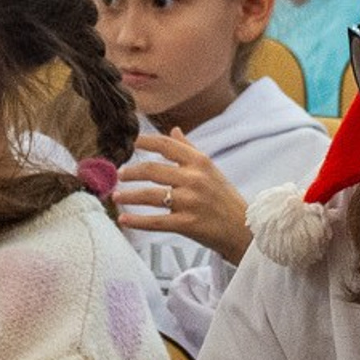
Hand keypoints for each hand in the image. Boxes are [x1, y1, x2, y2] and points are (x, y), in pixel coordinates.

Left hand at [115, 130, 252, 263]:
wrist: (243, 229)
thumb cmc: (224, 198)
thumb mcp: (210, 170)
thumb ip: (189, 149)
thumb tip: (174, 130)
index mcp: (200, 162)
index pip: (166, 145)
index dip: (144, 142)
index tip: (129, 143)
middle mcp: (194, 179)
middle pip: (152, 169)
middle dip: (131, 172)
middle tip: (119, 174)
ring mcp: (190, 202)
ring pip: (150, 195)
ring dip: (128, 196)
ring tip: (116, 196)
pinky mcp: (187, 224)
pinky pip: (155, 221)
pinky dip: (137, 221)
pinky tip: (123, 220)